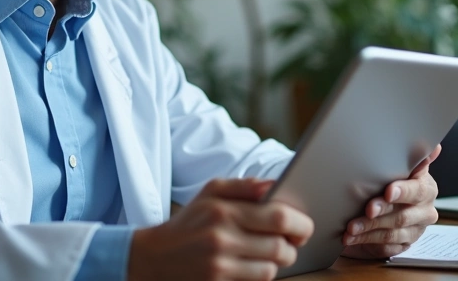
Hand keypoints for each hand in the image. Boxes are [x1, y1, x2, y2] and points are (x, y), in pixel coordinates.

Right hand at [129, 178, 314, 280]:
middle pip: (280, 247)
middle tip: (291, 242)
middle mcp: (222, 237)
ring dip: (277, 263)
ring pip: (271, 268)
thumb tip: (274, 186)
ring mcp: (220, 264)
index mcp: (224, 210)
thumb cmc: (188, 223)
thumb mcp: (210, 193)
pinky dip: (260, 274)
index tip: (303, 226)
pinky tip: (252, 265)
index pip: (279, 217)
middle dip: (293, 246)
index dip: (301, 223)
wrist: (153, 258)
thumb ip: (244, 186)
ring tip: (269, 253)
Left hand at [340, 144, 440, 258]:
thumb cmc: (392, 181)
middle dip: (381, 213)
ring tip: (351, 228)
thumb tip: (434, 147)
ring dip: (369, 230)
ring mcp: (415, 230)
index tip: (388, 191)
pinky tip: (352, 238)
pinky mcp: (403, 246)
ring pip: (392, 233)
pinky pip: (386, 247)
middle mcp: (424, 211)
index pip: (416, 191)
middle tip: (366, 210)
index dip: (402, 192)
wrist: (386, 205)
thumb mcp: (400, 167)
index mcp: (426, 188)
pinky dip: (366, 242)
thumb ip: (415, 158)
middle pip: (402, 215)